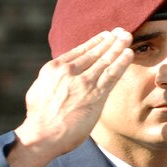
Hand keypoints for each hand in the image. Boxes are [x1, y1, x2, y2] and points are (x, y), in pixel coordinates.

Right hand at [8, 29, 133, 166]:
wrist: (42, 135)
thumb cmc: (38, 118)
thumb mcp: (38, 90)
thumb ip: (51, 80)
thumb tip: (57, 77)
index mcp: (53, 69)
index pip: (78, 51)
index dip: (94, 42)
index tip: (104, 36)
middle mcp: (69, 71)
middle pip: (94, 53)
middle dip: (109, 41)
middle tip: (121, 32)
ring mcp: (83, 82)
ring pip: (104, 60)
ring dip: (118, 47)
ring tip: (127, 37)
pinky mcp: (95, 95)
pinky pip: (111, 74)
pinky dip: (121, 63)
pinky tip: (128, 54)